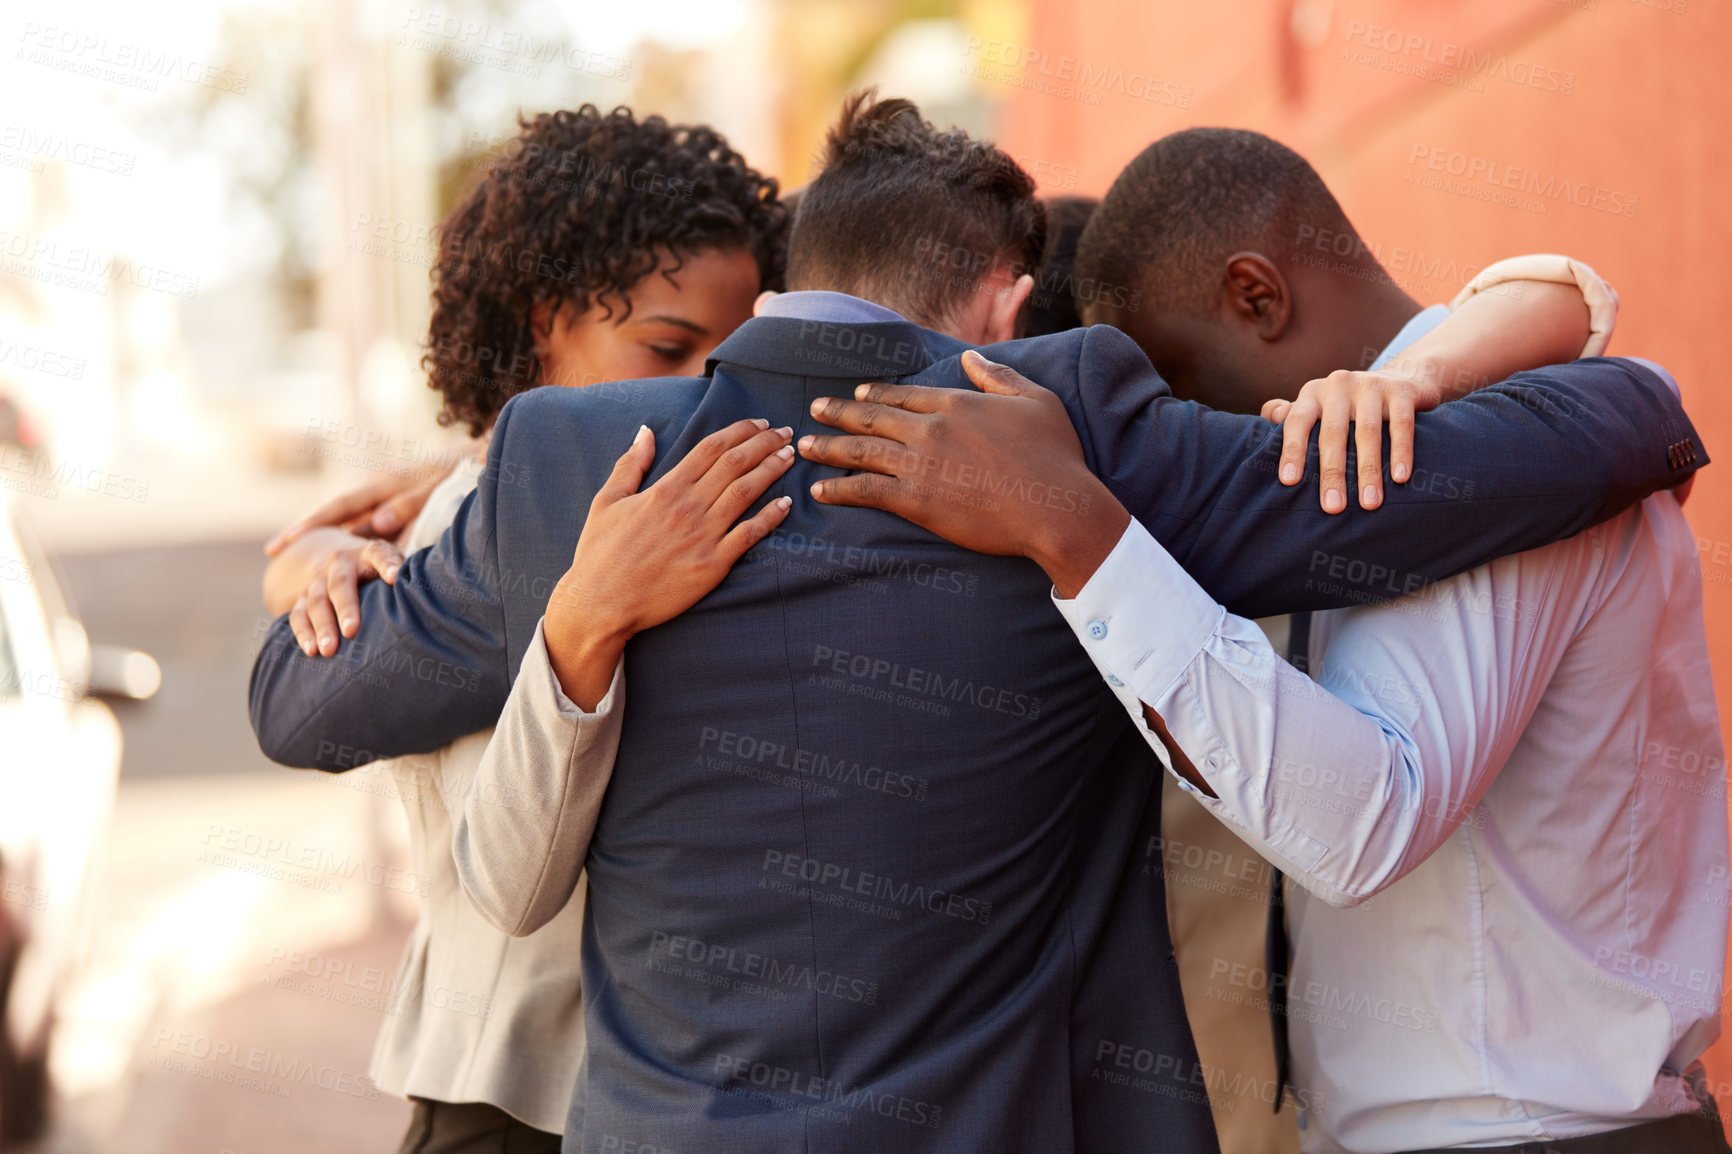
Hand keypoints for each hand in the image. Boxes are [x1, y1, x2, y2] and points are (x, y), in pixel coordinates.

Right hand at [264, 439, 480, 554]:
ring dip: (330, 541)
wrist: (484, 455)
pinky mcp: (403, 508)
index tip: (282, 542)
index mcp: (385, 484)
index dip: (310, 525)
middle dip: (306, 533)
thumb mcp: (438, 488)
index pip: (340, 507)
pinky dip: (357, 543)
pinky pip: (374, 529)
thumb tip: (375, 525)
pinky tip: (343, 559)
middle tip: (274, 554)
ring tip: (300, 563)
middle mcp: (381, 491)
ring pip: (354, 523)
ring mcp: (390, 499)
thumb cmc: (463, 473)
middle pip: (337, 515)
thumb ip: (409, 506)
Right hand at [287, 534, 405, 656]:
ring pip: (316, 602)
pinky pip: (298, 614)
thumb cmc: (381, 572)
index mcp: (369, 553)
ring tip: (329, 650)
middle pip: (341, 584)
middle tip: (351, 631)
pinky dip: (303, 633)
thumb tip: (431, 600)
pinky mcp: (303, 597)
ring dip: (322, 626)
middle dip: (346, 608)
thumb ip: (409, 578)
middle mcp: (341, 563)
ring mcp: (319, 580)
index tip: (394, 577)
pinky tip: (311, 651)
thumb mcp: (395, 567)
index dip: (387, 564)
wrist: (340, 560)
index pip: (379, 553)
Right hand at [544, 420, 795, 707]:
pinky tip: (786, 503)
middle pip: (735, 464)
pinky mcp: (713, 565)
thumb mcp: (607, 501)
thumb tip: (645, 431)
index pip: (711, 448)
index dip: (740, 431)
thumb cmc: (600, 554)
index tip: (759, 423)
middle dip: (764, 443)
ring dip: (772, 470)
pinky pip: (749, 535)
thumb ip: (630, 464)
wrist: (602, 604)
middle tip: (785, 432)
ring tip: (790, 455)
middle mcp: (687, 507)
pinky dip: (770, 516)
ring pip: (747, 492)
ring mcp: (702, 536)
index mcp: (665, 489)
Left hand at [798, 350, 1128, 598]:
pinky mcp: (916, 501)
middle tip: (813, 409)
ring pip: (860, 451)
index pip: (904, 395)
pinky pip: (865, 491)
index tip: (858, 395)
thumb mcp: (1036, 401)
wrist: (1056, 507)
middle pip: (873, 417)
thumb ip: (999, 377)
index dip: (876, 395)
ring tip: (804, 445)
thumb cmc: (1055, 456)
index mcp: (956, 403)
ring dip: (828, 447)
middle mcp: (930, 428)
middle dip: (838, 412)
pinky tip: (819, 490)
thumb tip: (971, 358)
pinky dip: (839, 489)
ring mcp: (919, 465)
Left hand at [1261, 368, 1444, 512]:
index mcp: (1312, 394)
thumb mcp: (1317, 407)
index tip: (1288, 481)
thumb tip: (1266, 424)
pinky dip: (1401, 452)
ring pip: (1368, 433)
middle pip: (1332, 434)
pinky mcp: (1401, 391)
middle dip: (1332, 473)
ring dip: (1368, 471)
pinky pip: (1401, 425)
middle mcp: (1338, 386)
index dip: (1292, 450)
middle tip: (1332, 508)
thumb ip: (1290, 417)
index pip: (1297, 422)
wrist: (1401, 379)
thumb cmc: (1348, 406)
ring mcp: (1370, 386)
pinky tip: (1400, 478)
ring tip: (1369, 504)